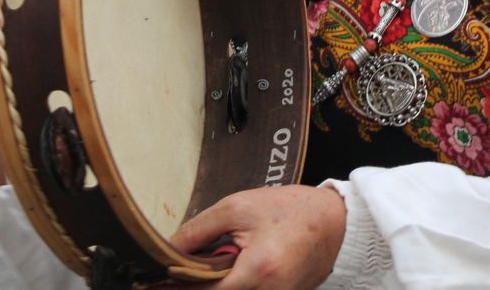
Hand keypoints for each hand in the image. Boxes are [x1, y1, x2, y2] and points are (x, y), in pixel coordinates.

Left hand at [166, 185, 345, 289]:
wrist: (335, 221)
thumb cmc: (291, 210)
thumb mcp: (238, 207)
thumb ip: (198, 230)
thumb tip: (168, 248)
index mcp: (258, 271)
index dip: (175, 286)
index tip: (154, 282)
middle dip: (199, 284)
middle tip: (179, 273)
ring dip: (218, 285)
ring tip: (216, 263)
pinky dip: (235, 286)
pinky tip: (232, 269)